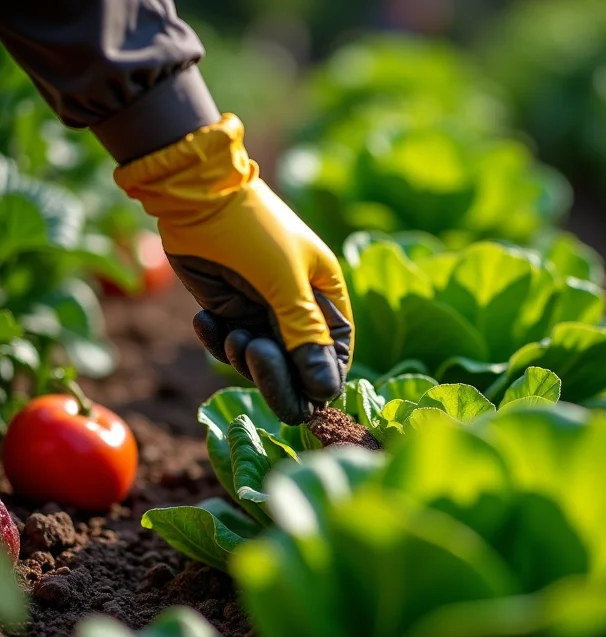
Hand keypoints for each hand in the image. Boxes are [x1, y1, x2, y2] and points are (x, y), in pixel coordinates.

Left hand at [114, 114, 352, 424]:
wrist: (195, 196)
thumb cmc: (253, 231)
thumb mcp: (285, 284)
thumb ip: (306, 338)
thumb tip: (326, 392)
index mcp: (326, 300)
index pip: (332, 359)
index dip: (318, 381)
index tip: (299, 393)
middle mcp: (298, 312)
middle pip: (296, 368)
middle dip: (274, 370)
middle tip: (251, 350)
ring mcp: (263, 313)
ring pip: (260, 364)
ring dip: (241, 354)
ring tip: (230, 329)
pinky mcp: (230, 312)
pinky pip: (228, 347)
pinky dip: (216, 340)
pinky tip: (204, 319)